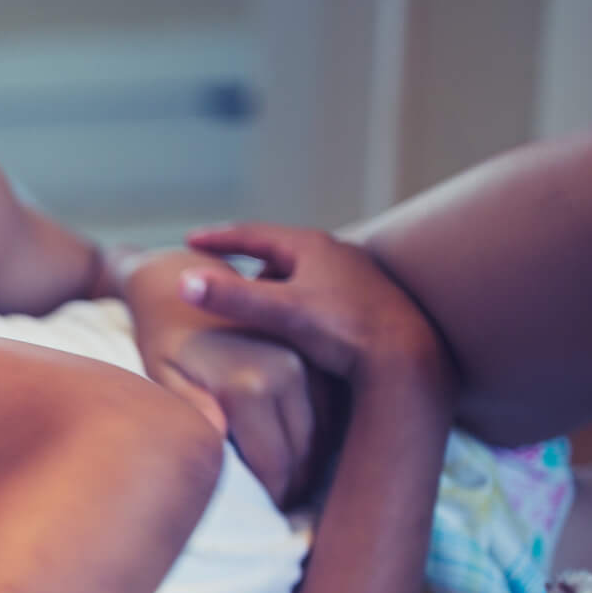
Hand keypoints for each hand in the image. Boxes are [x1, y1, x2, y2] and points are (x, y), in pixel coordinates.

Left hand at [122, 250, 320, 507]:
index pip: (276, 462)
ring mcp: (304, 356)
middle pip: (305, 450)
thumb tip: (216, 443)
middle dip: (298, 485)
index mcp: (249, 385)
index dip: (276, 495)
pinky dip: (320, 432)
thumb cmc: (160, 337)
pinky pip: (328, 404)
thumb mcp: (162, 375)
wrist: (178, 280)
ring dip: (314, 461)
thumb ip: (189, 409)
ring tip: (297, 488)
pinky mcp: (311, 347)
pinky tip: (306, 452)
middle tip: (287, 509)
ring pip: (323, 429)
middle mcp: (286, 370)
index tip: (271, 515)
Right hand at [182, 223, 452, 397]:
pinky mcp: (366, 303)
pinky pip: (317, 297)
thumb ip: (233, 298)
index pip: (253, 234)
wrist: (406, 358)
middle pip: (278, 256)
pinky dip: (295, 307)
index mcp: (312, 247)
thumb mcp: (281, 313)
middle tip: (220, 283)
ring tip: (255, 313)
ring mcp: (354, 278)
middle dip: (246, 268)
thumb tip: (185, 281)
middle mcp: (336, 255)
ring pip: (300, 278)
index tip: (189, 239)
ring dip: (274, 291)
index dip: (218, 238)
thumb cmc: (343, 331)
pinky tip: (291, 332)